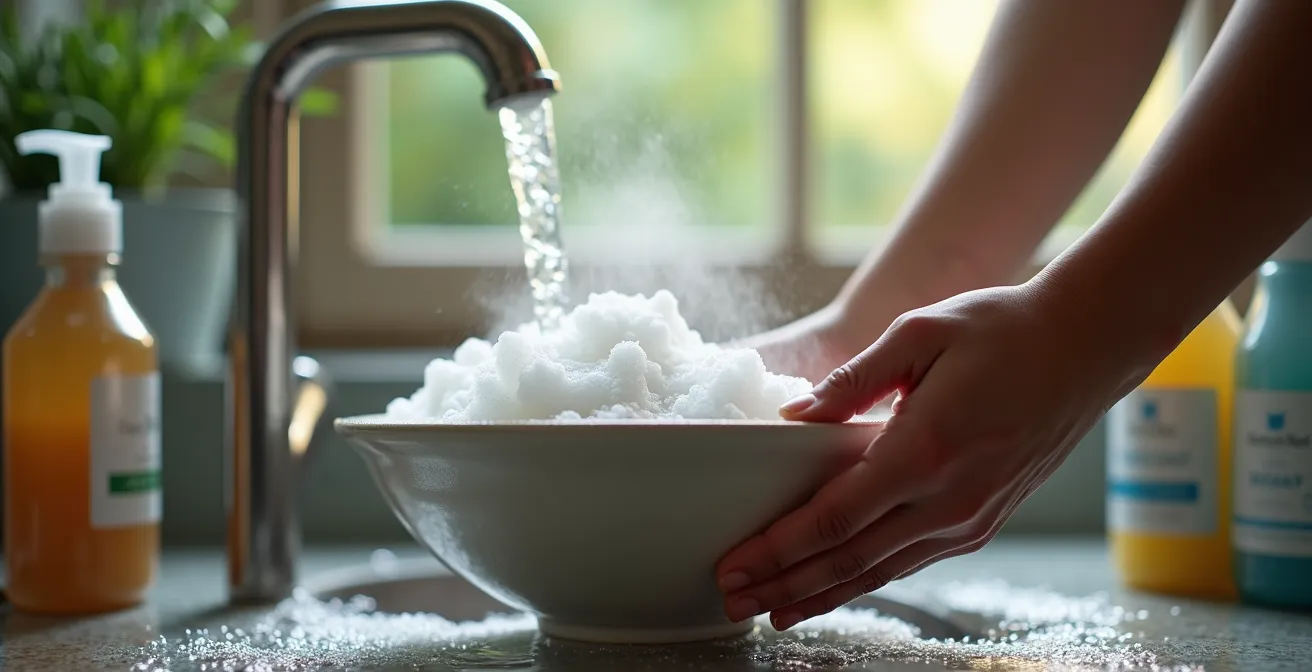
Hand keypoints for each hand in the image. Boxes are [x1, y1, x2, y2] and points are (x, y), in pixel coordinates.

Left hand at [715, 281, 1156, 630]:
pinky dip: (865, 580)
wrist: (1086, 347)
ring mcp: (971, 519)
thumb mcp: (918, 333)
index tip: (733, 565)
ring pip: (880, 572)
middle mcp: (949, 501)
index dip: (776, 550)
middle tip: (732, 601)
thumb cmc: (1002, 329)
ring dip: (820, 595)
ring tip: (772, 610)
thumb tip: (792, 420)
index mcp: (925, 452)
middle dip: (784, 586)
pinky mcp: (983, 522)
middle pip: (848, 560)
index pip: (832, 518)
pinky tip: (836, 587)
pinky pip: (911, 562)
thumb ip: (850, 381)